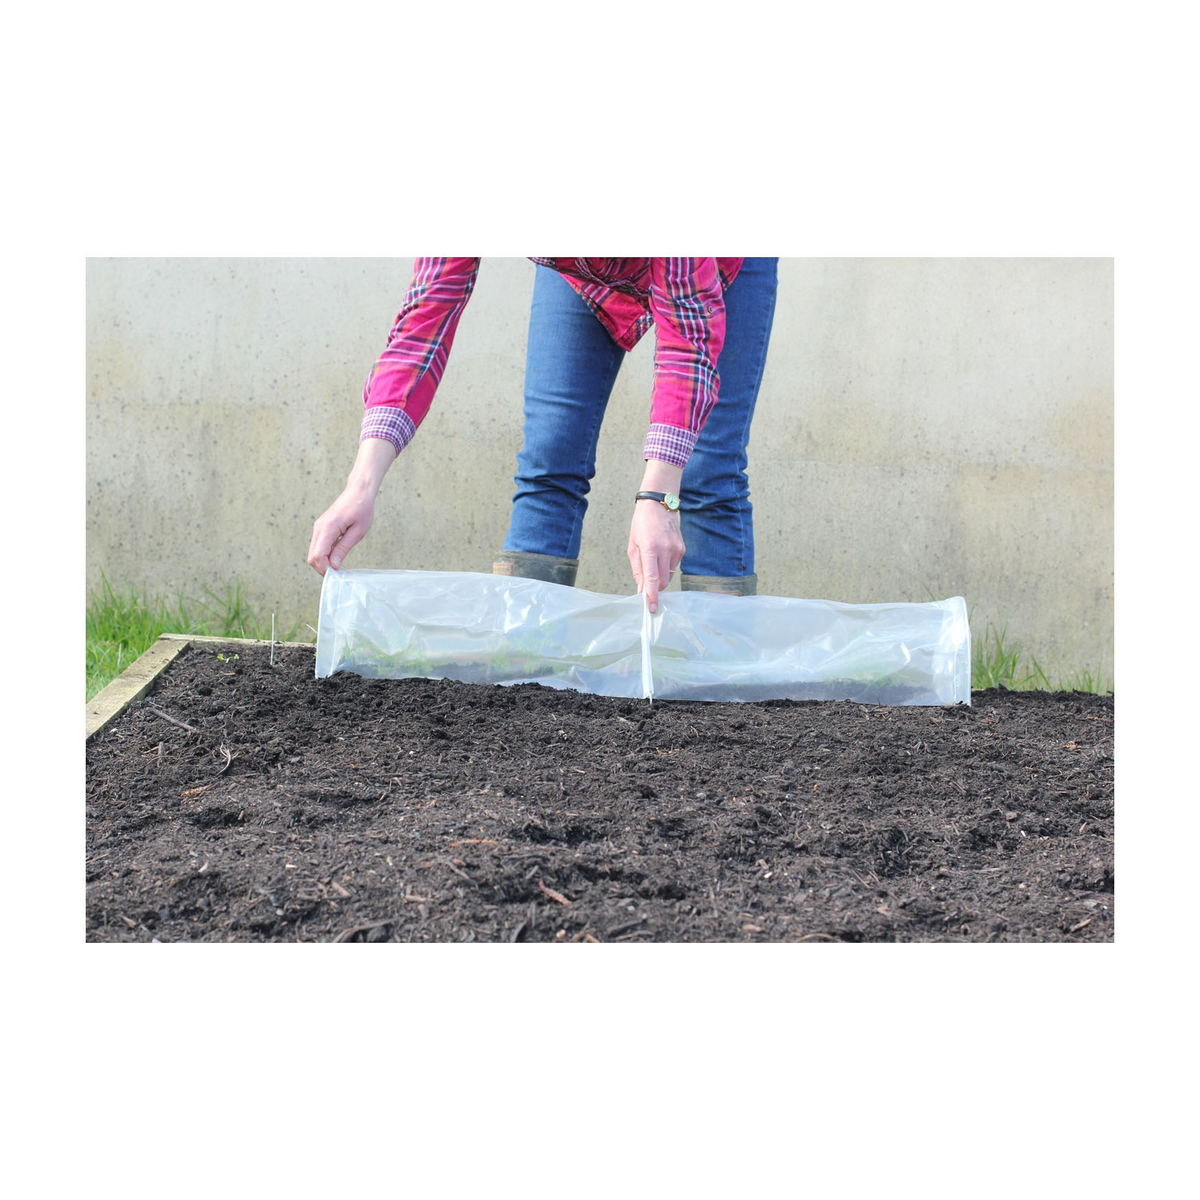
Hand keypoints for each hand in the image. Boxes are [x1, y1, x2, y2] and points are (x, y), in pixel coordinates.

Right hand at [307, 437, 396, 574]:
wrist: (358, 491)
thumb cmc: (362, 508)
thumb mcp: (358, 532)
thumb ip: (343, 548)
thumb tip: (334, 565)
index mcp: (328, 528)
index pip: (318, 555)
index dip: (325, 569)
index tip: (337, 576)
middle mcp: (319, 528)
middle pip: (312, 556)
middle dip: (322, 568)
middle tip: (339, 575)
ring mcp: (319, 527)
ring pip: (313, 552)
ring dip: (323, 563)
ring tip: (339, 567)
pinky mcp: (321, 528)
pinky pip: (318, 546)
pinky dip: (324, 555)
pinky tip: (336, 558)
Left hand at [628, 500, 683, 613]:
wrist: (658, 505)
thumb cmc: (642, 525)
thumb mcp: (633, 546)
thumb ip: (637, 569)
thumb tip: (641, 589)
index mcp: (650, 548)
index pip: (652, 578)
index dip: (652, 595)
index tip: (651, 607)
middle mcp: (665, 549)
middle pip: (662, 581)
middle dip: (655, 588)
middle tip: (646, 587)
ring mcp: (676, 550)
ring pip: (668, 575)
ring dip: (660, 576)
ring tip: (652, 560)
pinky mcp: (682, 549)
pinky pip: (673, 566)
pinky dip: (665, 566)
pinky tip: (660, 554)